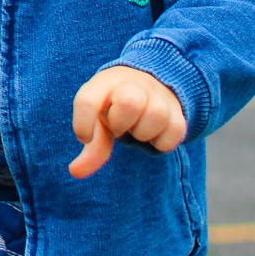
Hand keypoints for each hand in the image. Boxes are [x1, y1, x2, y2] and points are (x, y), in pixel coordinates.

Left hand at [68, 65, 186, 178]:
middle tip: (118, 126)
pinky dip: (161, 142)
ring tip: (136, 128)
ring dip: (142, 132)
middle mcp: (133, 84)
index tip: (85, 138)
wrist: (150, 87)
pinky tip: (153, 134)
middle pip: (129, 101)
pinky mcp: (179, 114)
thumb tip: (75, 172)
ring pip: (156, 115)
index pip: (87, 101)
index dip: (83, 125)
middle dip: (121, 122)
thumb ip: (92, 146)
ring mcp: (158, 96)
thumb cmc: (116, 108)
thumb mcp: (100, 120)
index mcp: (104, 83)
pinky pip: (173, 134)